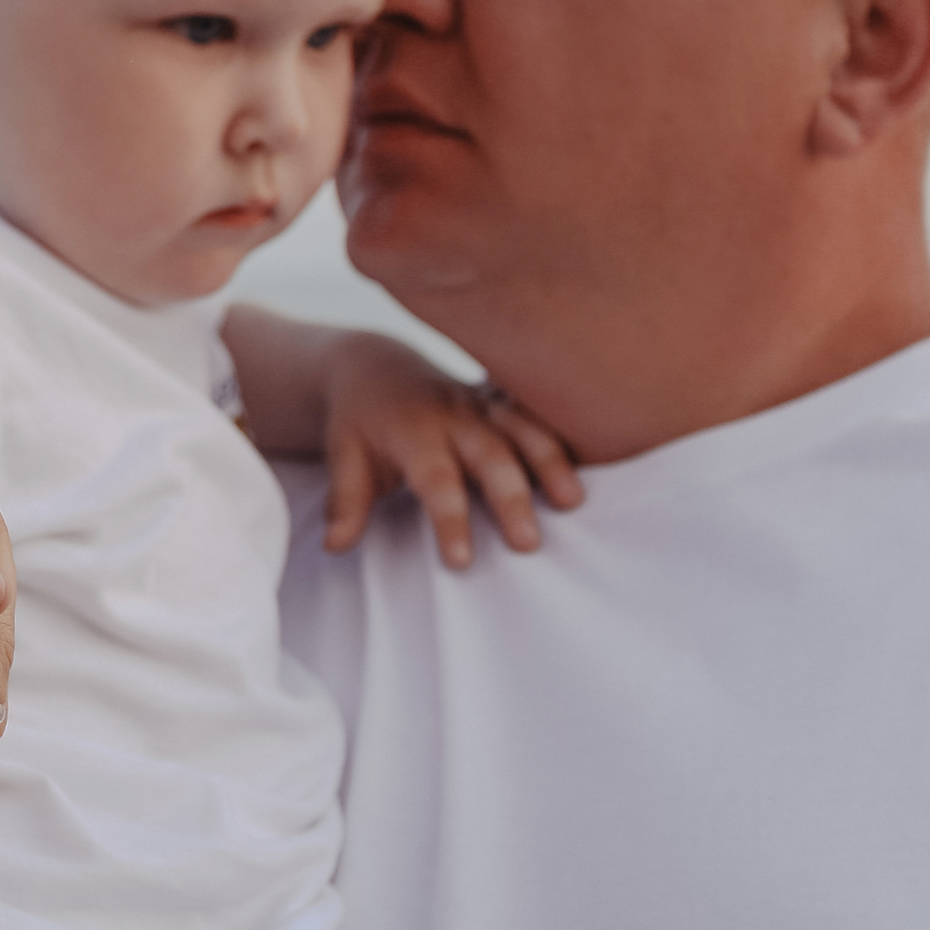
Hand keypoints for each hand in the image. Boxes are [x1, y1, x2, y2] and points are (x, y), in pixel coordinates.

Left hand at [321, 333, 581, 563]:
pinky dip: (564, 434)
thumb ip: (345, 501)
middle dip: (511, 498)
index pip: (434, 479)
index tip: (460, 562)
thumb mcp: (343, 457)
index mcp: (413, 432)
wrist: (374, 368)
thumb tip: (334, 547)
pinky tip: (595, 461)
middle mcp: (454, 416)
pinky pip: (538, 414)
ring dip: (550, 462)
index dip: (448, 519)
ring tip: (573, 503)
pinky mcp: (503, 403)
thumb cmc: (359, 424)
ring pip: (524, 430)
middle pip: (489, 456)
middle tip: (529, 545)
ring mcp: (484, 406)